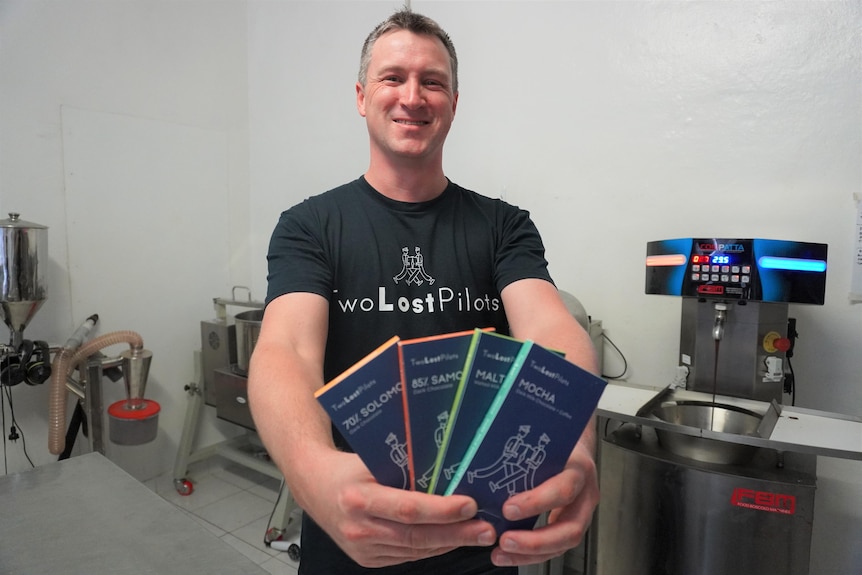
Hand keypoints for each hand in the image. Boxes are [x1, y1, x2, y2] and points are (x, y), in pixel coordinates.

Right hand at [303, 450, 498, 567]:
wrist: (313, 486)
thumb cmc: (348, 468)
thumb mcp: (372, 459)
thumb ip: (405, 466)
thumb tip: (449, 467)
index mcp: (359, 499)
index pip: (408, 509)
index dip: (442, 510)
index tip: (470, 505)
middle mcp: (359, 528)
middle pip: (416, 536)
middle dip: (456, 534)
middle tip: (486, 530)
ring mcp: (362, 548)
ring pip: (414, 550)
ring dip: (449, 543)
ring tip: (477, 534)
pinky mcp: (366, 559)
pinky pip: (406, 556)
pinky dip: (431, 548)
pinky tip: (451, 539)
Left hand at [491, 440, 598, 566]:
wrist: (575, 443)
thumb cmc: (557, 440)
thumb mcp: (544, 440)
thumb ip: (523, 451)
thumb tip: (486, 458)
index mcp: (578, 468)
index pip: (563, 489)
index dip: (537, 502)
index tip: (509, 508)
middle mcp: (585, 493)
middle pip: (570, 528)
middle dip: (536, 541)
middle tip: (505, 540)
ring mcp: (582, 511)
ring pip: (564, 542)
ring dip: (532, 552)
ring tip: (502, 553)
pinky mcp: (572, 522)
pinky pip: (556, 546)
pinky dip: (532, 554)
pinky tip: (509, 553)